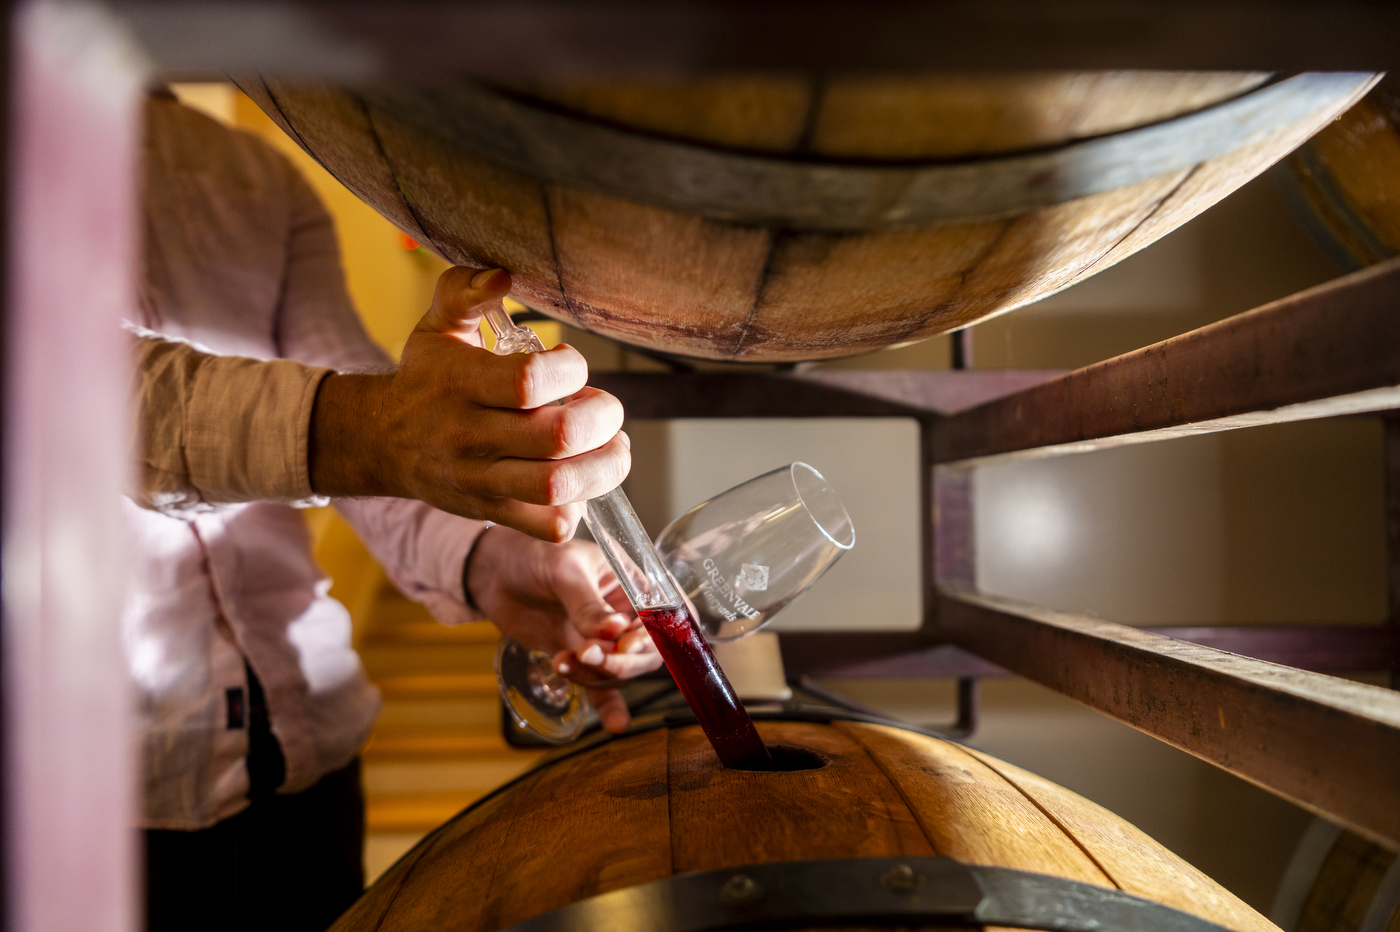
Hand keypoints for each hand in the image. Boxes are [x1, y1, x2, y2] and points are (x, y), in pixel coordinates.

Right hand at [309, 267, 629, 541]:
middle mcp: (469, 436)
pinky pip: (547, 526)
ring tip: (614, 448)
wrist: (381, 441)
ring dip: (604, 467)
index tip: (571, 361)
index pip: (530, 382)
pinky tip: (581, 482)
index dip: (571, 369)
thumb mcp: (437, 325)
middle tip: (604, 408)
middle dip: (601, 418)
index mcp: (460, 384)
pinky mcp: (492, 513)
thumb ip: (466, 291)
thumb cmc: (425, 378)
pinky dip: (579, 508)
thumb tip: (504, 273)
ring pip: (556, 487)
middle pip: (556, 437)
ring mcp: (481, 481)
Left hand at [465, 525, 660, 732]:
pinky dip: (608, 706)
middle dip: (620, 661)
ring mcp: (601, 639)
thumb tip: (612, 631)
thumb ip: (586, 603)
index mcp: (632, 584)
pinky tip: (616, 724)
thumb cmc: (534, 553)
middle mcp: (624, 615)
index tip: (628, 645)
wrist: (493, 571)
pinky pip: (600, 687)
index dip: (655, 637)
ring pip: (617, 672)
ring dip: (595, 674)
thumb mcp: (564, 569)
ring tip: (564, 660)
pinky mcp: (579, 657)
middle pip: (644, 653)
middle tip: (589, 655)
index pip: (663, 617)